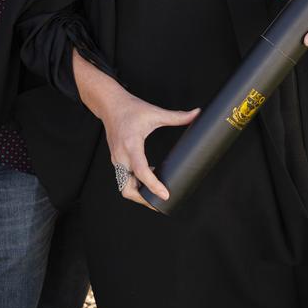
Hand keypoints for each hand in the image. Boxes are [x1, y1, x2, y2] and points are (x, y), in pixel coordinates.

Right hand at [99, 87, 199, 209]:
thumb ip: (177, 116)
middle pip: (128, 188)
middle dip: (143, 199)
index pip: (141, 171)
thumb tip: (196, 114)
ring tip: (156, 191)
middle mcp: (121, 155)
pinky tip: (148, 176)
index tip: (165, 195)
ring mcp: (117, 159)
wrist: (110, 105)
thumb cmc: (131, 108)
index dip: (153, 186)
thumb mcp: (155, 112)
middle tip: (161, 202)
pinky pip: (124, 179)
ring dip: (139, 193)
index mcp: (131, 144)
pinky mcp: (116, 160)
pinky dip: (135, 184)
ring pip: (124, 187)